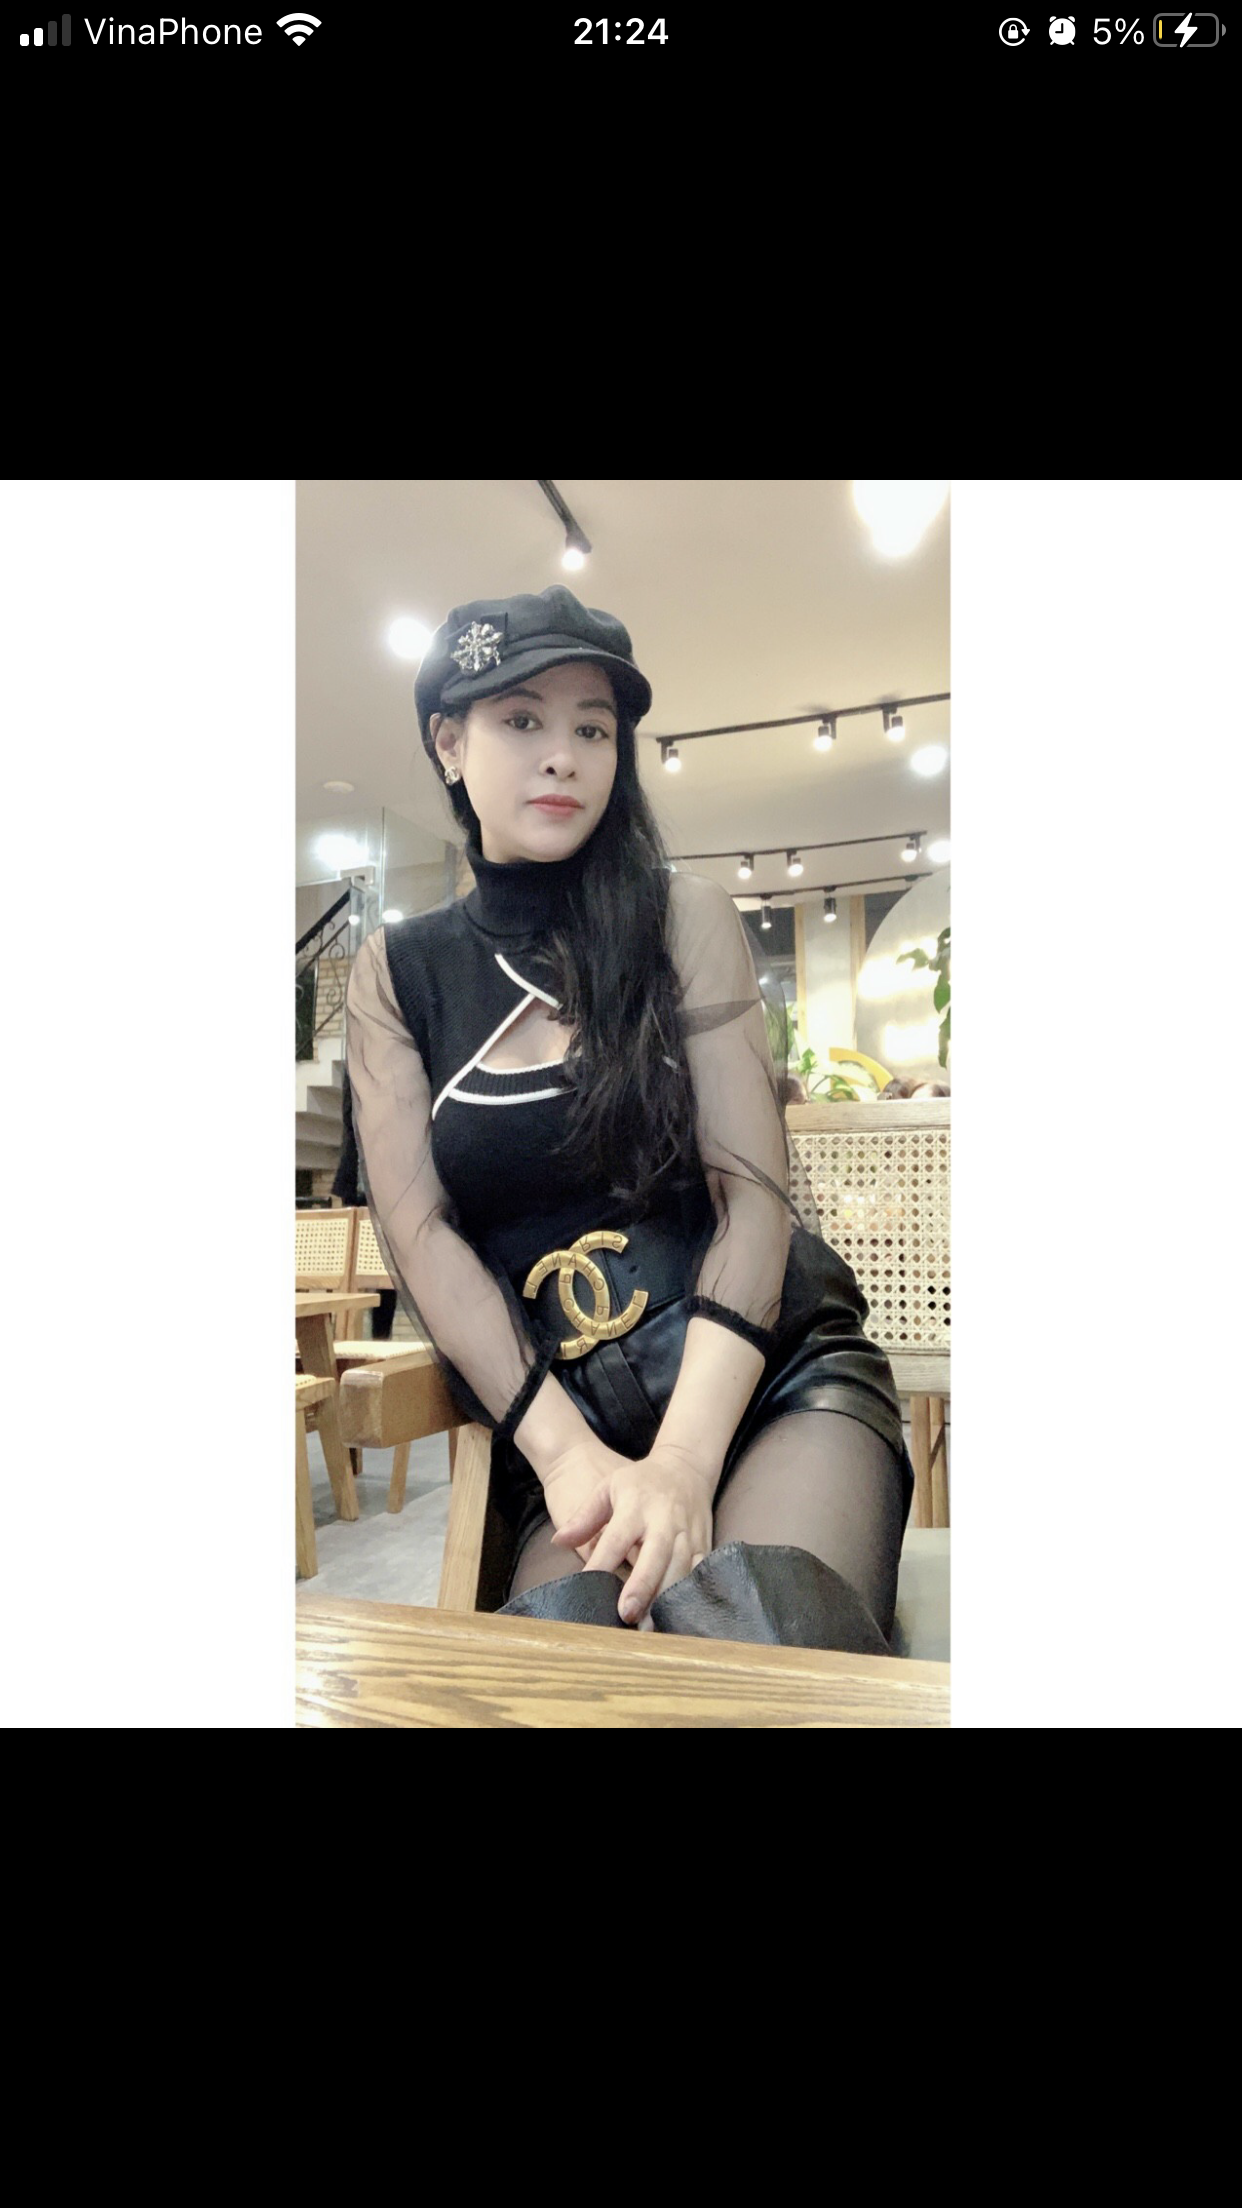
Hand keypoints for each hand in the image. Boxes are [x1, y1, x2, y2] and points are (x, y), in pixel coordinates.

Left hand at [548, 1444, 715, 1625]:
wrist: (687, 1468)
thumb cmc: (640, 1482)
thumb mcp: (607, 1488)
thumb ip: (584, 1517)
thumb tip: (558, 1542)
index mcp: (636, 1507)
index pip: (616, 1538)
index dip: (602, 1563)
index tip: (588, 1585)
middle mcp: (664, 1521)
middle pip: (654, 1557)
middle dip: (642, 1587)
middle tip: (626, 1614)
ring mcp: (687, 1534)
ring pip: (679, 1570)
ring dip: (663, 1599)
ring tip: (647, 1626)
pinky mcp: (704, 1544)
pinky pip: (697, 1573)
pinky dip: (687, 1595)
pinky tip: (675, 1617)